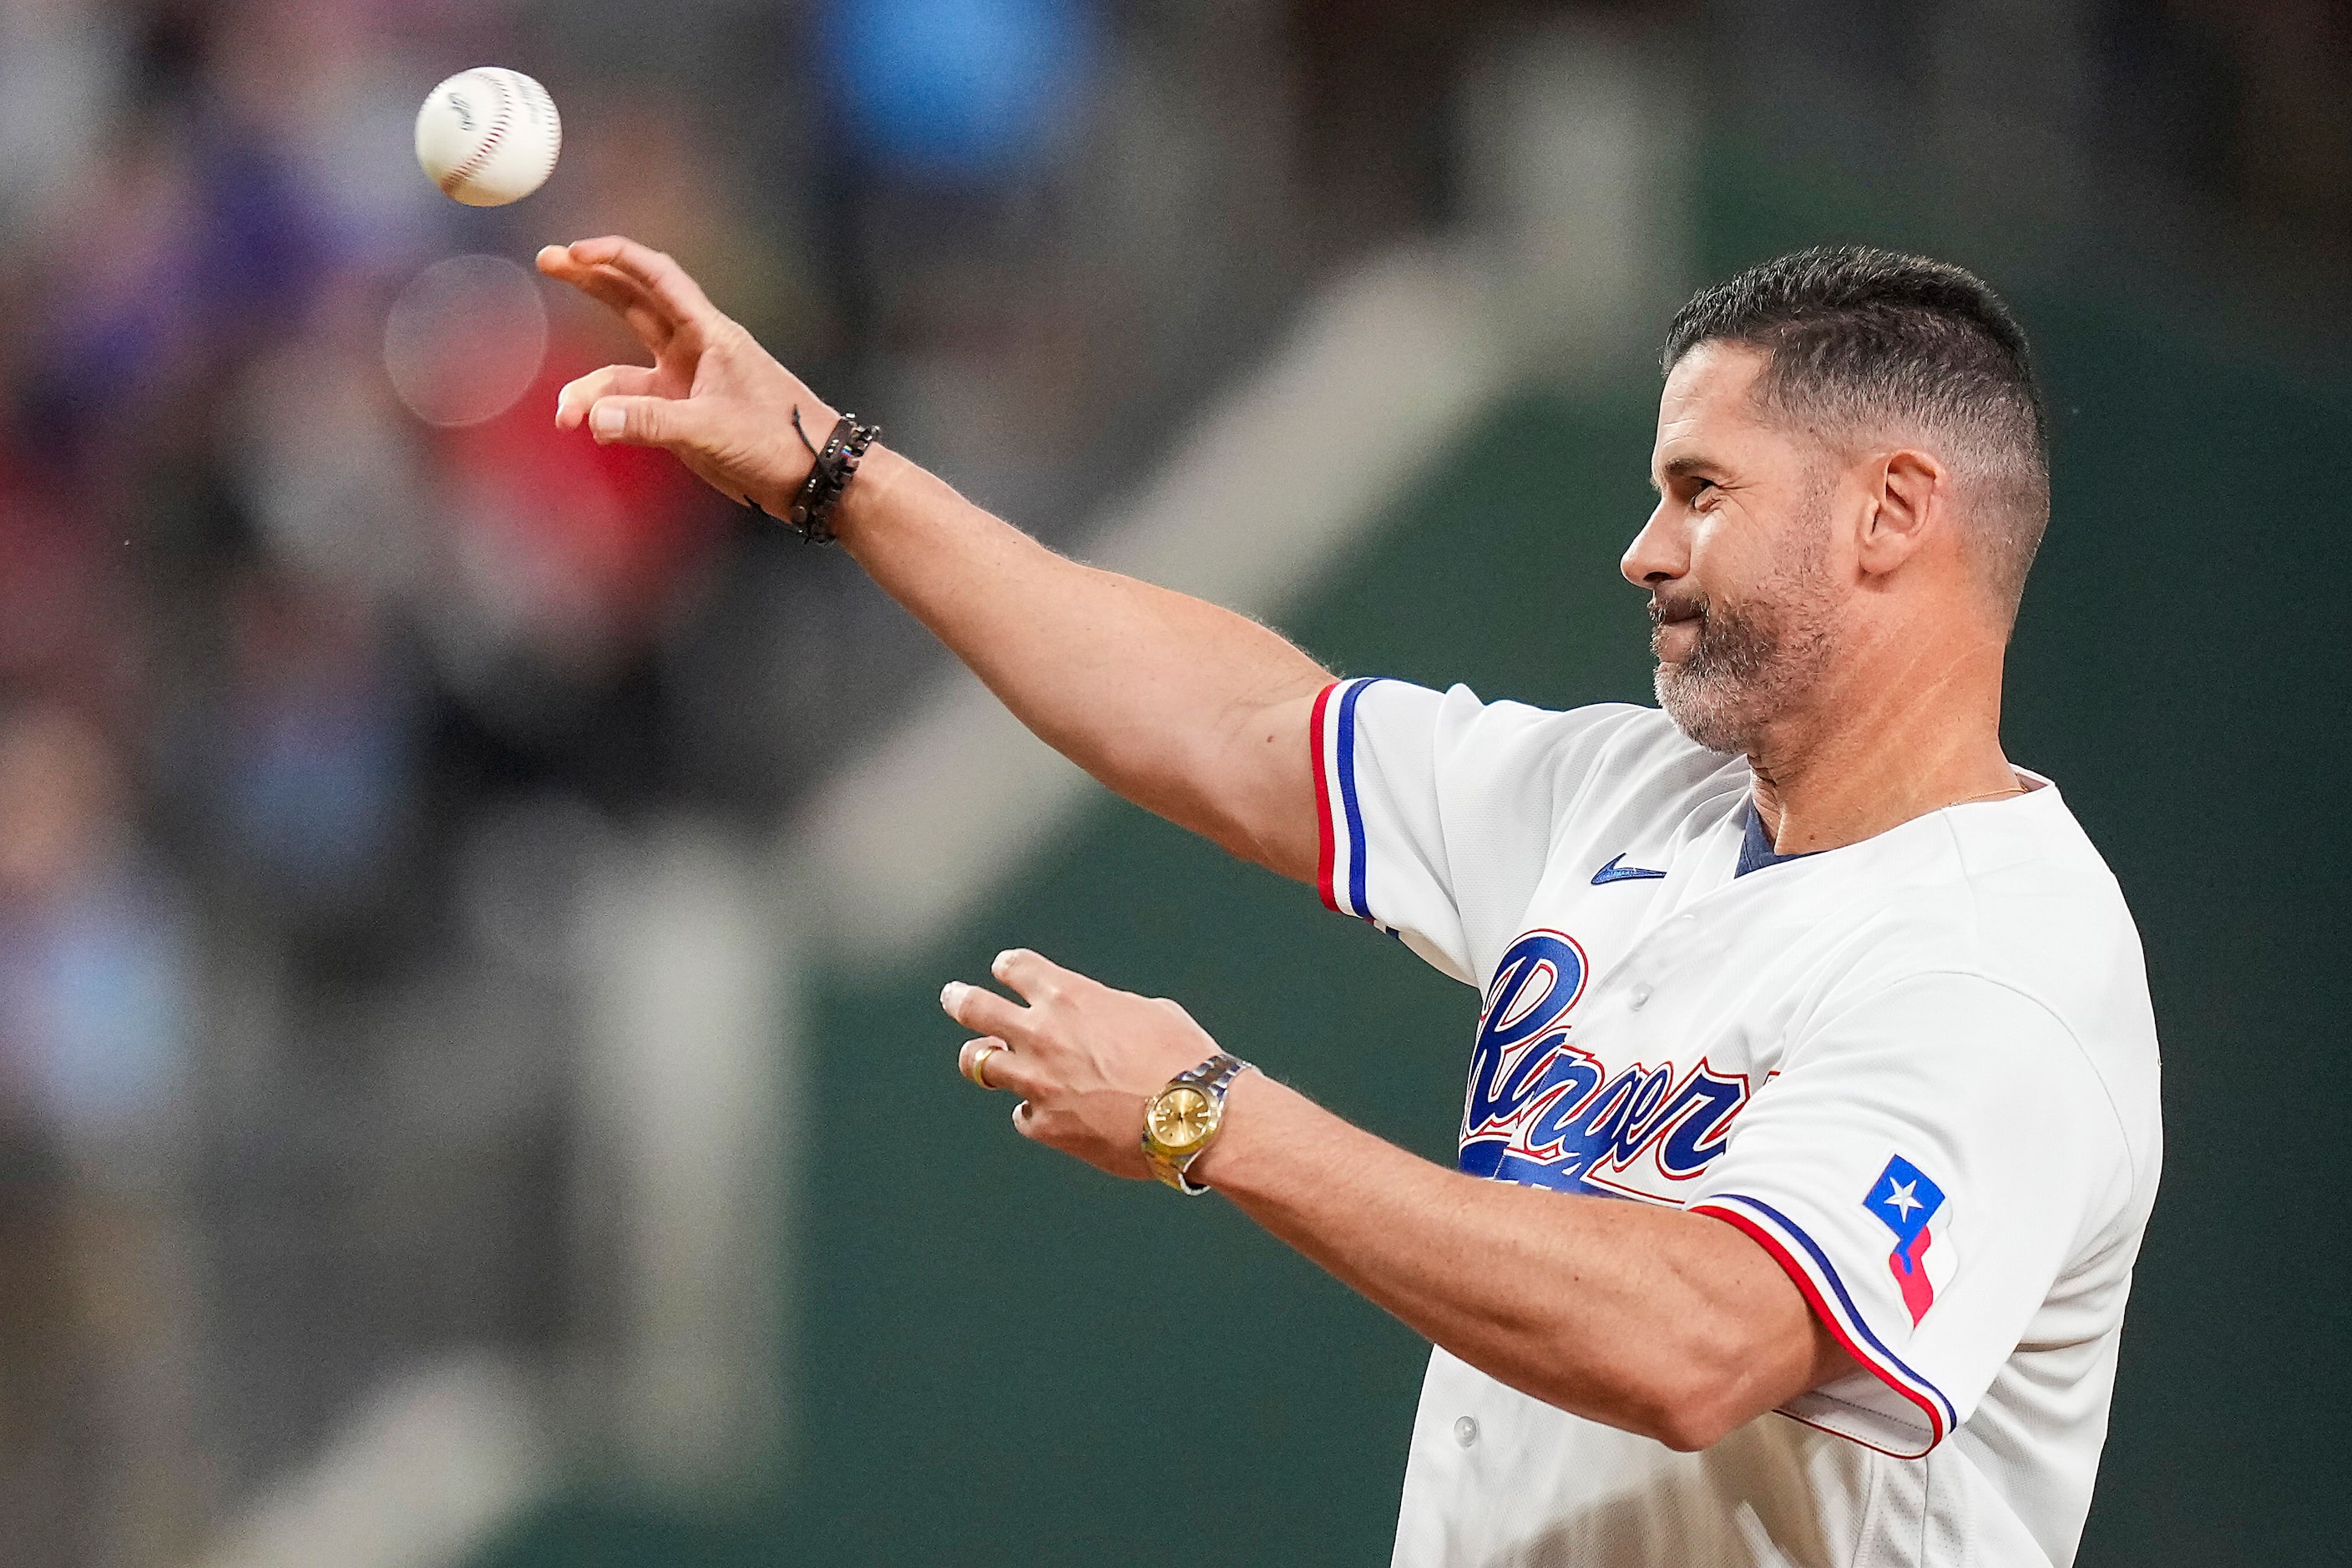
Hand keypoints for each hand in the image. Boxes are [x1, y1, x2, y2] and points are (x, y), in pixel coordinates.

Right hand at [536, 235, 836, 514]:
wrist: (816, 478)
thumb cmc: (781, 441)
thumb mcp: (712, 428)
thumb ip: (652, 423)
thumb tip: (595, 419)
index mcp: (709, 335)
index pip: (656, 277)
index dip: (615, 257)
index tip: (574, 251)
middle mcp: (694, 352)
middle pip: (633, 303)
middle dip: (591, 281)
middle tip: (548, 260)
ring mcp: (687, 385)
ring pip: (623, 370)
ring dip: (590, 388)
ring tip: (566, 416)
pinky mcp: (684, 418)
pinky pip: (634, 408)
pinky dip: (610, 416)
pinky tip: (593, 429)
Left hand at [942, 949, 1223, 1179]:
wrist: (1192, 1116)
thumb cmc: (1183, 1057)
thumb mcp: (1148, 1012)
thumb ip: (1108, 1012)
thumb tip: (1099, 1024)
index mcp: (1068, 996)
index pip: (1016, 968)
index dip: (1009, 968)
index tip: (1006, 971)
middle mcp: (1041, 1034)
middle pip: (975, 1009)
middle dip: (960, 999)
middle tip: (953, 996)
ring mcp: (1037, 1081)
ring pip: (980, 1064)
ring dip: (982, 1060)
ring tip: (981, 1060)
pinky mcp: (1045, 1125)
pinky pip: (1023, 1115)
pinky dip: (1034, 1111)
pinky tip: (1049, 1113)